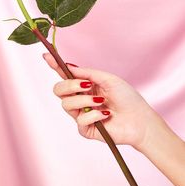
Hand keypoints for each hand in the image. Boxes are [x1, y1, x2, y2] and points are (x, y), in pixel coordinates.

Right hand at [43, 53, 158, 150]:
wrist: (140, 120)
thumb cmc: (127, 98)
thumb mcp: (108, 79)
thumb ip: (87, 73)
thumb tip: (69, 66)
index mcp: (85, 85)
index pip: (65, 75)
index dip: (54, 65)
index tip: (45, 55)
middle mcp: (80, 99)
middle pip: (58, 90)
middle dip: (69, 86)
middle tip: (86, 85)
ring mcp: (81, 114)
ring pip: (66, 105)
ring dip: (84, 101)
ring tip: (101, 101)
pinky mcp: (85, 129)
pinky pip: (80, 121)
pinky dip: (94, 115)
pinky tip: (106, 115)